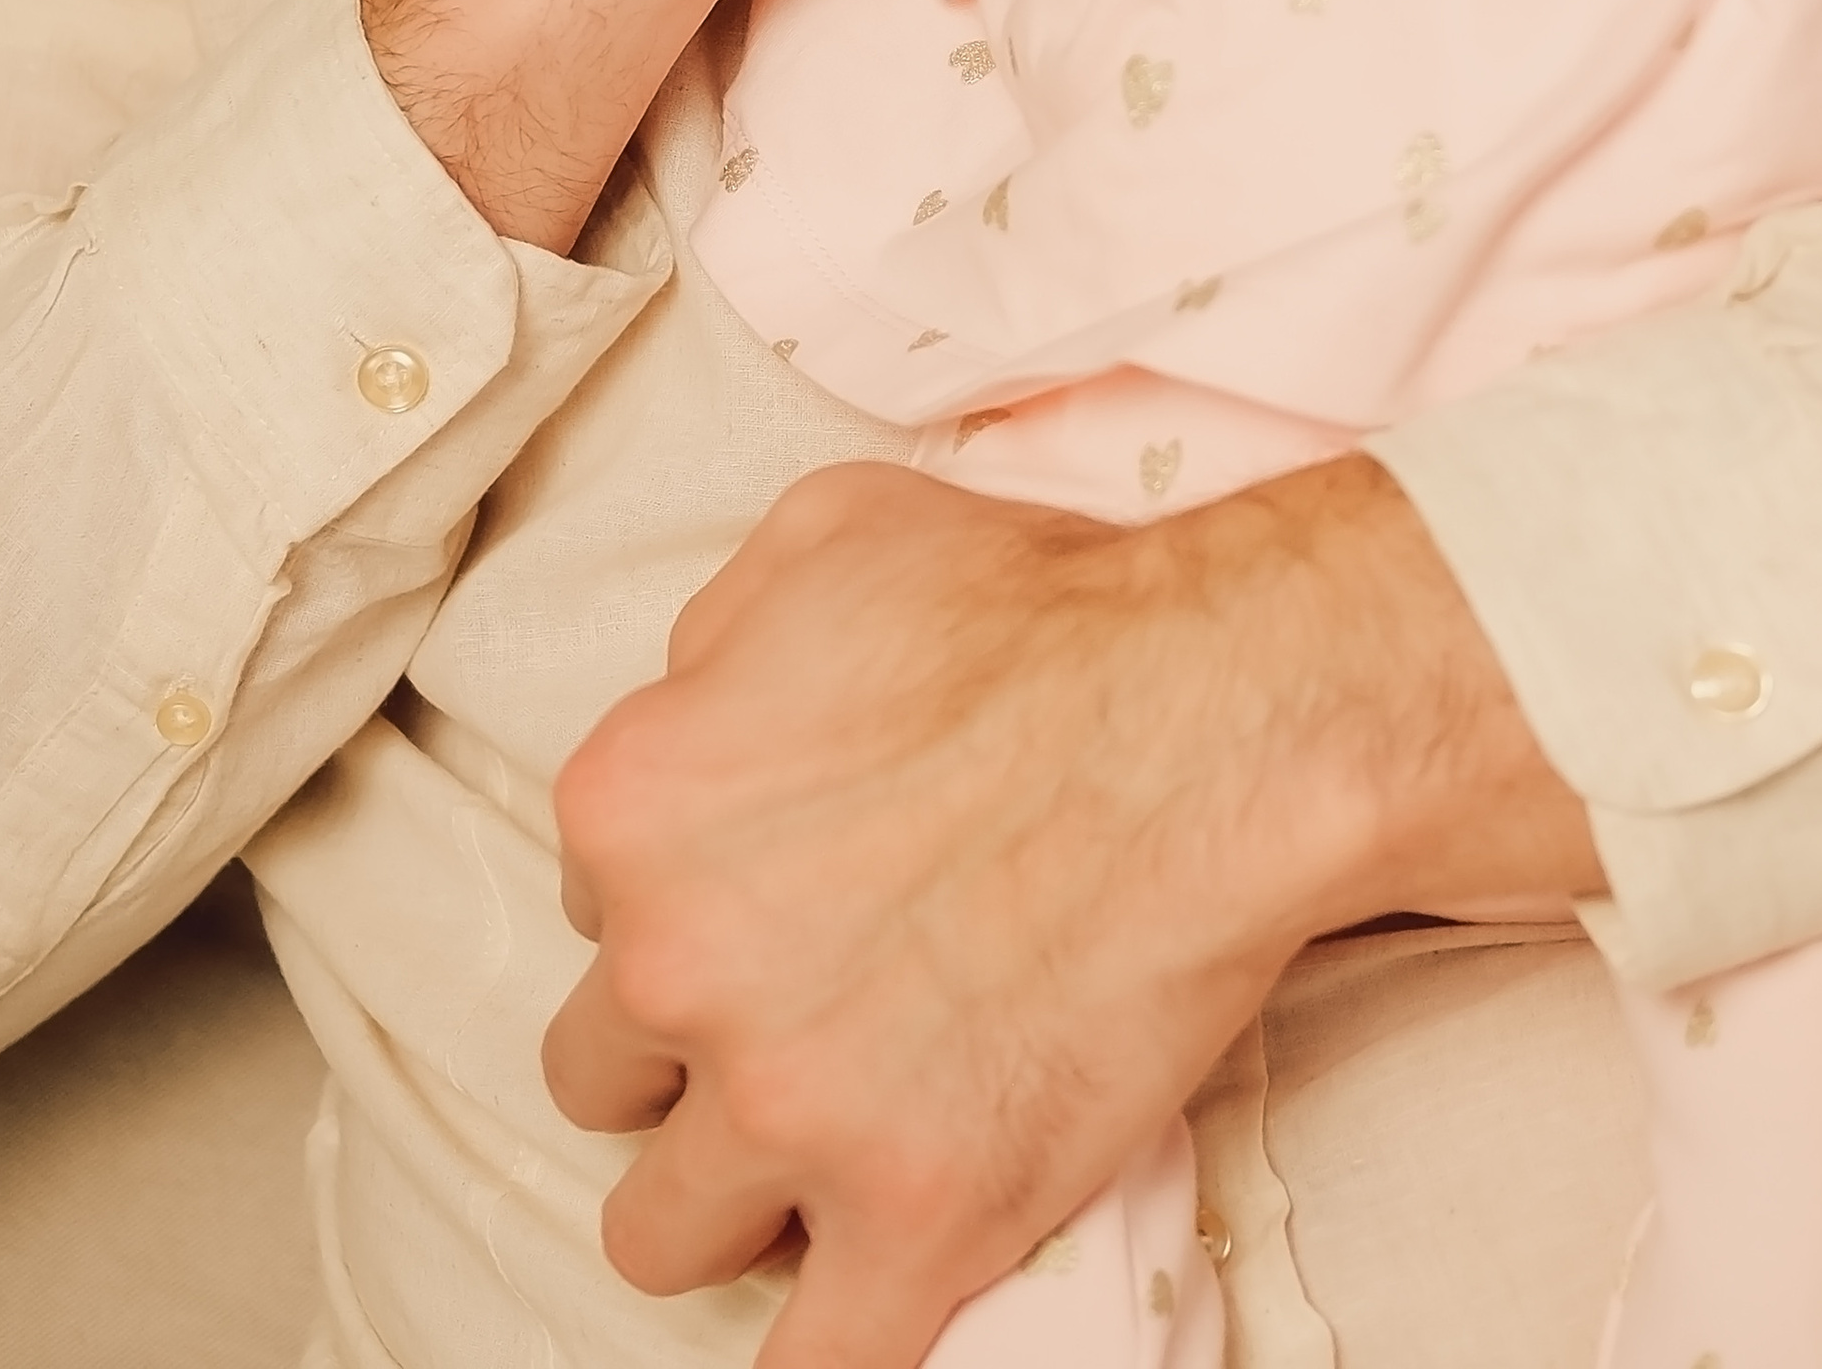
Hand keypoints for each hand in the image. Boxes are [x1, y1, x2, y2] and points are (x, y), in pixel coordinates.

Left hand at [544, 454, 1602, 1357]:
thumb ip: (712, 636)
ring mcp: (789, 1111)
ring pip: (660, 1233)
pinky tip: (868, 1292)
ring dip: (739, 1195)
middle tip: (814, 1009)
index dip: (695, 898)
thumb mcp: (829, 534)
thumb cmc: (1045, 606)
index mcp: (632, 804)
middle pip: (603, 1075)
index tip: (787, 889)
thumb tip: (691, 710)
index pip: (598, 905)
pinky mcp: (914, 1222)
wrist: (1223, 716)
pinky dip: (825, 1344)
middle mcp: (675, 968)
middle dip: (691, 1051)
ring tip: (843, 1138)